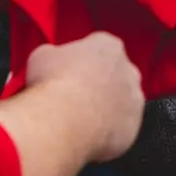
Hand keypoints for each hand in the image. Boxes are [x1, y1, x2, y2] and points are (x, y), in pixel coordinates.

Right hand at [25, 32, 144, 163]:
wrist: (62, 121)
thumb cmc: (54, 86)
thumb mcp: (42, 55)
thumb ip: (55, 54)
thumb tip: (51, 60)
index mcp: (108, 46)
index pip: (100, 46)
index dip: (83, 57)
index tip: (70, 66)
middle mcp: (128, 71)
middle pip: (116, 73)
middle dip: (99, 80)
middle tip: (75, 91)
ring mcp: (133, 100)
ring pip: (121, 101)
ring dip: (105, 106)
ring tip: (78, 114)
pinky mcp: (133, 128)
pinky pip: (121, 126)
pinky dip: (107, 129)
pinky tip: (86, 130)